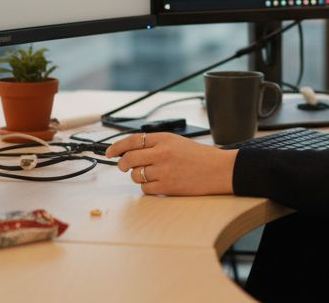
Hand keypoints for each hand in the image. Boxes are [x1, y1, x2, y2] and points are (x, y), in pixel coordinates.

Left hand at [105, 132, 237, 195]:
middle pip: (130, 158)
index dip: (118, 146)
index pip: (133, 140)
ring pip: (136, 175)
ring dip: (139, 176)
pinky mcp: (167, 187)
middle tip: (123, 166)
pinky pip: (145, 188)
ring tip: (152, 174)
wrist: (219, 170)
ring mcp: (164, 171)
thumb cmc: (200, 157)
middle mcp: (162, 153)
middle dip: (122, 164)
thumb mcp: (178, 142)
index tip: (110, 152)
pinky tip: (159, 183)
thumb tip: (131, 152)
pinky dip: (148, 187)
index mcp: (165, 139)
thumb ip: (156, 145)